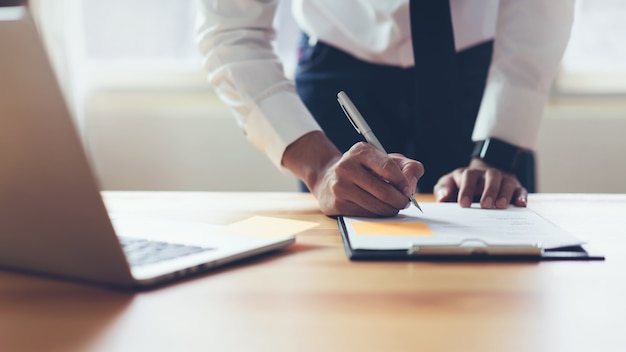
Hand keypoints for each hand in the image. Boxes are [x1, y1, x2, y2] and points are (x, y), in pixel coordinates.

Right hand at [282, 132, 423, 216]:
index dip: (403, 182)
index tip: (408, 190)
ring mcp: (340, 186)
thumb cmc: (362, 169)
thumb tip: (411, 184)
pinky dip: (377, 214)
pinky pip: (366, 213)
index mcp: (360, 151)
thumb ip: (406, 166)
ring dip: (391, 209)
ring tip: (393, 206)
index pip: (388, 168)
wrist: (327, 178)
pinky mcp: (336, 204)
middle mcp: (346, 166)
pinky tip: (377, 209)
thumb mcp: (384, 159)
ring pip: (376, 205)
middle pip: (384, 191)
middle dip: (400, 200)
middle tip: (404, 202)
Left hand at [434, 158, 526, 208]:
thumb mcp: (449, 183)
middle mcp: (487, 175)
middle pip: (491, 177)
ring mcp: (502, 180)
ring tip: (501, 206)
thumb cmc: (462, 183)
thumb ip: (443, 189)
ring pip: (506, 182)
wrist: (482, 174)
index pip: (468, 177)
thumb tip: (443, 198)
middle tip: (485, 205)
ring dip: (505, 194)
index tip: (463, 204)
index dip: (466, 190)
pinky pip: (520, 190)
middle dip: (489, 190)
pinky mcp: (515, 187)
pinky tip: (520, 204)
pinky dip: (521, 196)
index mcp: (470, 174)